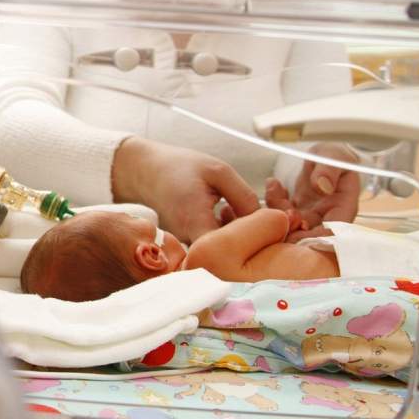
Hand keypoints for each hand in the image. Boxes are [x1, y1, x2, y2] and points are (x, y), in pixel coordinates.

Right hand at [112, 136, 259, 243]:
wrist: (148, 172)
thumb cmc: (179, 167)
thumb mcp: (217, 171)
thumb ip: (243, 196)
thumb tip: (267, 220)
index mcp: (195, 221)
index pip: (231, 248)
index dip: (255, 241)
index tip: (270, 225)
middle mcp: (190, 240)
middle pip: (232, 251)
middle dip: (255, 236)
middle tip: (270, 215)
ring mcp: (190, 244)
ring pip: (226, 247)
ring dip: (243, 232)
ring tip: (244, 207)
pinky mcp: (192, 242)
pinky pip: (217, 242)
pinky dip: (230, 230)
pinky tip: (229, 211)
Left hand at [265, 142, 359, 242]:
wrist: (321, 155)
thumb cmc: (333, 155)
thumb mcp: (334, 156)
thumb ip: (329, 170)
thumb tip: (323, 187)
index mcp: (343, 209)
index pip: (332, 234)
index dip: (316, 236)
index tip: (299, 226)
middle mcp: (326, 219)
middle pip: (308, 237)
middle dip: (291, 229)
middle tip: (282, 210)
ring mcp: (308, 217)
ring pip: (290, 227)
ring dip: (278, 214)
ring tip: (275, 189)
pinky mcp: (293, 213)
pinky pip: (279, 215)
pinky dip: (273, 203)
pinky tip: (273, 184)